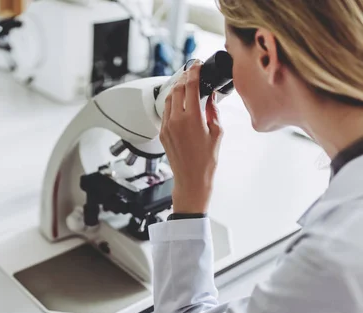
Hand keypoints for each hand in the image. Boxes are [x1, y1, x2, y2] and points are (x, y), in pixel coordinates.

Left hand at [159, 61, 223, 213]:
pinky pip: (165, 112)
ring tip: (187, 84)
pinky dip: (172, 102)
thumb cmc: (207, 160)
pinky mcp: (162, 133)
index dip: (193, 72)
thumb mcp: (217, 132)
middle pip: (178, 89)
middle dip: (185, 77)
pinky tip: (180, 102)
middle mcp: (176, 120)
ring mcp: (167, 126)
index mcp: (192, 118)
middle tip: (193, 71)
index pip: (190, 86)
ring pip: (169, 99)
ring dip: (177, 88)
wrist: (191, 179)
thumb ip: (213, 110)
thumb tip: (211, 96)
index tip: (197, 65)